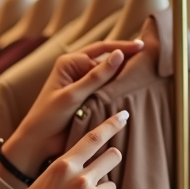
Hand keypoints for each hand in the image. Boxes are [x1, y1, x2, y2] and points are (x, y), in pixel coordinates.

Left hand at [0, 39, 143, 180]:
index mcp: (70, 62)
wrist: (39, 142)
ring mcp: (84, 85)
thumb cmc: (48, 116)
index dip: (123, 48)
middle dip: (127, 58)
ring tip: (147, 72)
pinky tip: (134, 91)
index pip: (102, 51)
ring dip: (124, 75)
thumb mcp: (73, 95)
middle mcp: (77, 70)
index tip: (143, 47)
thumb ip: (96, 76)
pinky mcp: (89, 99)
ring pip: (110, 76)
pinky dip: (119, 90)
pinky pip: (108, 91)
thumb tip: (119, 54)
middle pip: (108, 60)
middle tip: (150, 56)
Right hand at [0, 112, 127, 188]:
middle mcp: (81, 179)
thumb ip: (64, 171)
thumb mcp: (42, 183)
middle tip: (108, 160)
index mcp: (63, 166)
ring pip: (109, 186)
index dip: (111, 125)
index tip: (123, 116)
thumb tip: (83, 166)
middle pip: (112, 157)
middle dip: (111, 158)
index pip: (93, 138)